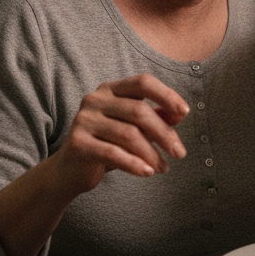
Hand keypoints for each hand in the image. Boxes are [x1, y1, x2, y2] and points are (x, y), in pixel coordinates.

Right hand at [53, 74, 189, 192]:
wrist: (69, 170)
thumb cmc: (107, 144)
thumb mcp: (133, 128)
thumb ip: (156, 117)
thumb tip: (180, 113)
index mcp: (111, 89)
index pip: (143, 82)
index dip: (166, 95)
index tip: (185, 112)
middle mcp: (95, 99)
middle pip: (139, 111)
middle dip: (164, 133)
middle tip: (180, 153)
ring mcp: (84, 119)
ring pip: (129, 134)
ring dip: (152, 153)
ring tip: (163, 168)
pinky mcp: (78, 143)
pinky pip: (113, 153)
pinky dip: (134, 164)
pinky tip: (147, 173)